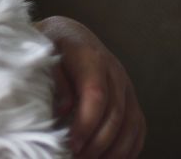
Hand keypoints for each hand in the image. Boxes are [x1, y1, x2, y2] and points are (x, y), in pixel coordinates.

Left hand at [35, 16, 145, 157]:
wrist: (68, 34)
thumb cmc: (49, 46)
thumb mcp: (43, 53)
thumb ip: (54, 78)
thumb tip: (63, 109)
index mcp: (91, 57)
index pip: (96, 95)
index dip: (86, 123)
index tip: (71, 144)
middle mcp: (115, 72)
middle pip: (115, 114)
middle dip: (97, 143)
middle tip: (76, 158)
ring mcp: (126, 86)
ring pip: (131, 124)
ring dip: (114, 150)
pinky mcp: (130, 98)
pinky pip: (138, 126)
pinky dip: (129, 147)